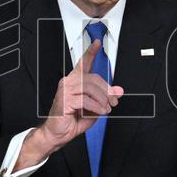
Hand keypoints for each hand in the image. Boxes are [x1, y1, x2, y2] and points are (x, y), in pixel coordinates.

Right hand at [19, 40, 123, 169]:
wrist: (58, 134)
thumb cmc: (73, 120)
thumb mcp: (94, 107)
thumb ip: (104, 98)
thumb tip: (118, 91)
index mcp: (74, 82)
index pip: (83, 63)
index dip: (91, 52)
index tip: (97, 43)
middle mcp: (68, 82)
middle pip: (93, 78)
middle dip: (107, 90)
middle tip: (114, 102)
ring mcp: (65, 89)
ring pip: (90, 87)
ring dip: (103, 99)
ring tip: (106, 109)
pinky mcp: (65, 99)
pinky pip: (86, 99)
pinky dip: (97, 106)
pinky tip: (100, 112)